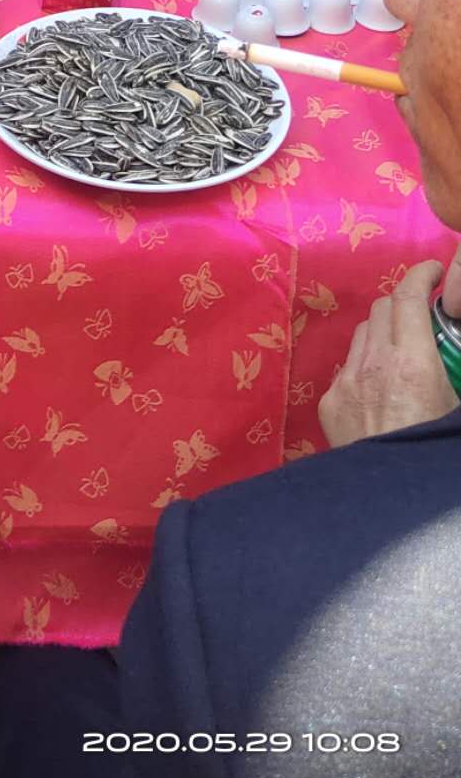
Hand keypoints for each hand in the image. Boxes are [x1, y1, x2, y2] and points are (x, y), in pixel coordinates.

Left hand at [318, 259, 456, 444]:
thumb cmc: (433, 454)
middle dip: (405, 303)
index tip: (433, 272)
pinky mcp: (329, 404)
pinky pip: (348, 367)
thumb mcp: (457, 409)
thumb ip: (455, 370)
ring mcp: (347, 383)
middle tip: (425, 318)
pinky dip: (366, 365)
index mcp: (412, 362)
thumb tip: (452, 357)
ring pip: (363, 334)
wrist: (392, 505)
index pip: (408, 296)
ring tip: (404, 354)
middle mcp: (374, 364)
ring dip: (384, 333)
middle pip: (383, 307)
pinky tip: (382, 390)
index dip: (421, 274)